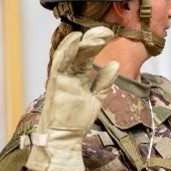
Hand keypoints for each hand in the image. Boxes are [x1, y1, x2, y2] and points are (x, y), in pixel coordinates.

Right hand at [26, 27, 118, 170]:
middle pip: (80, 52)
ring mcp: (62, 78)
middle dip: (93, 40)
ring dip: (82, 42)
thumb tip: (115, 64)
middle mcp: (69, 75)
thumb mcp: (96, 97)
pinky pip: (60, 64)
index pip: (88, 55)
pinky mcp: (56, 84)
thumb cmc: (77, 121)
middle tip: (107, 31)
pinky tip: (75, 39)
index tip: (110, 33)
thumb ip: (104, 81)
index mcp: (78, 77)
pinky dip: (66, 50)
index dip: (97, 43)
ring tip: (95, 33)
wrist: (64, 139)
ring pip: (71, 55)